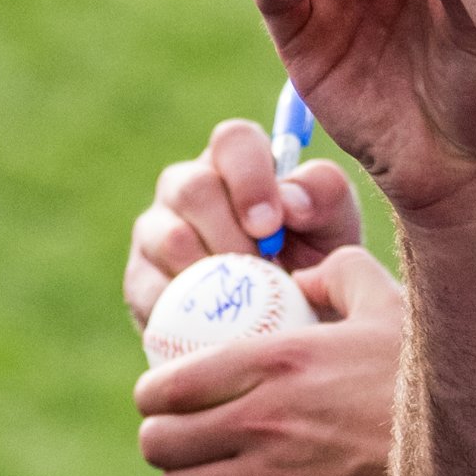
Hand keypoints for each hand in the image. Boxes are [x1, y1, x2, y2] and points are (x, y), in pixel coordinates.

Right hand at [126, 120, 364, 323]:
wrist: (286, 334)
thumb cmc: (316, 269)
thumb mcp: (336, 232)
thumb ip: (324, 198)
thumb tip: (290, 201)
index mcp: (237, 162)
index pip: (233, 140)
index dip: (250, 178)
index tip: (272, 227)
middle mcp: (189, 186)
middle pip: (192, 187)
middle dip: (232, 235)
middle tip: (264, 274)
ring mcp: (157, 230)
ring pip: (170, 238)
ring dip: (213, 276)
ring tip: (248, 306)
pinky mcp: (140, 279)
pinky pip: (151, 290)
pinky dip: (188, 313)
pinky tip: (219, 329)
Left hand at [131, 246, 405, 475]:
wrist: (467, 463)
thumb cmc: (422, 381)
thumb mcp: (389, 308)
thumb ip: (339, 275)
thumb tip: (301, 274)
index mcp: (276, 362)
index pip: (170, 385)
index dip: (153, 393)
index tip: (160, 394)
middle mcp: (262, 423)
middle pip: (161, 443)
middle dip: (161, 436)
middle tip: (177, 431)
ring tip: (203, 467)